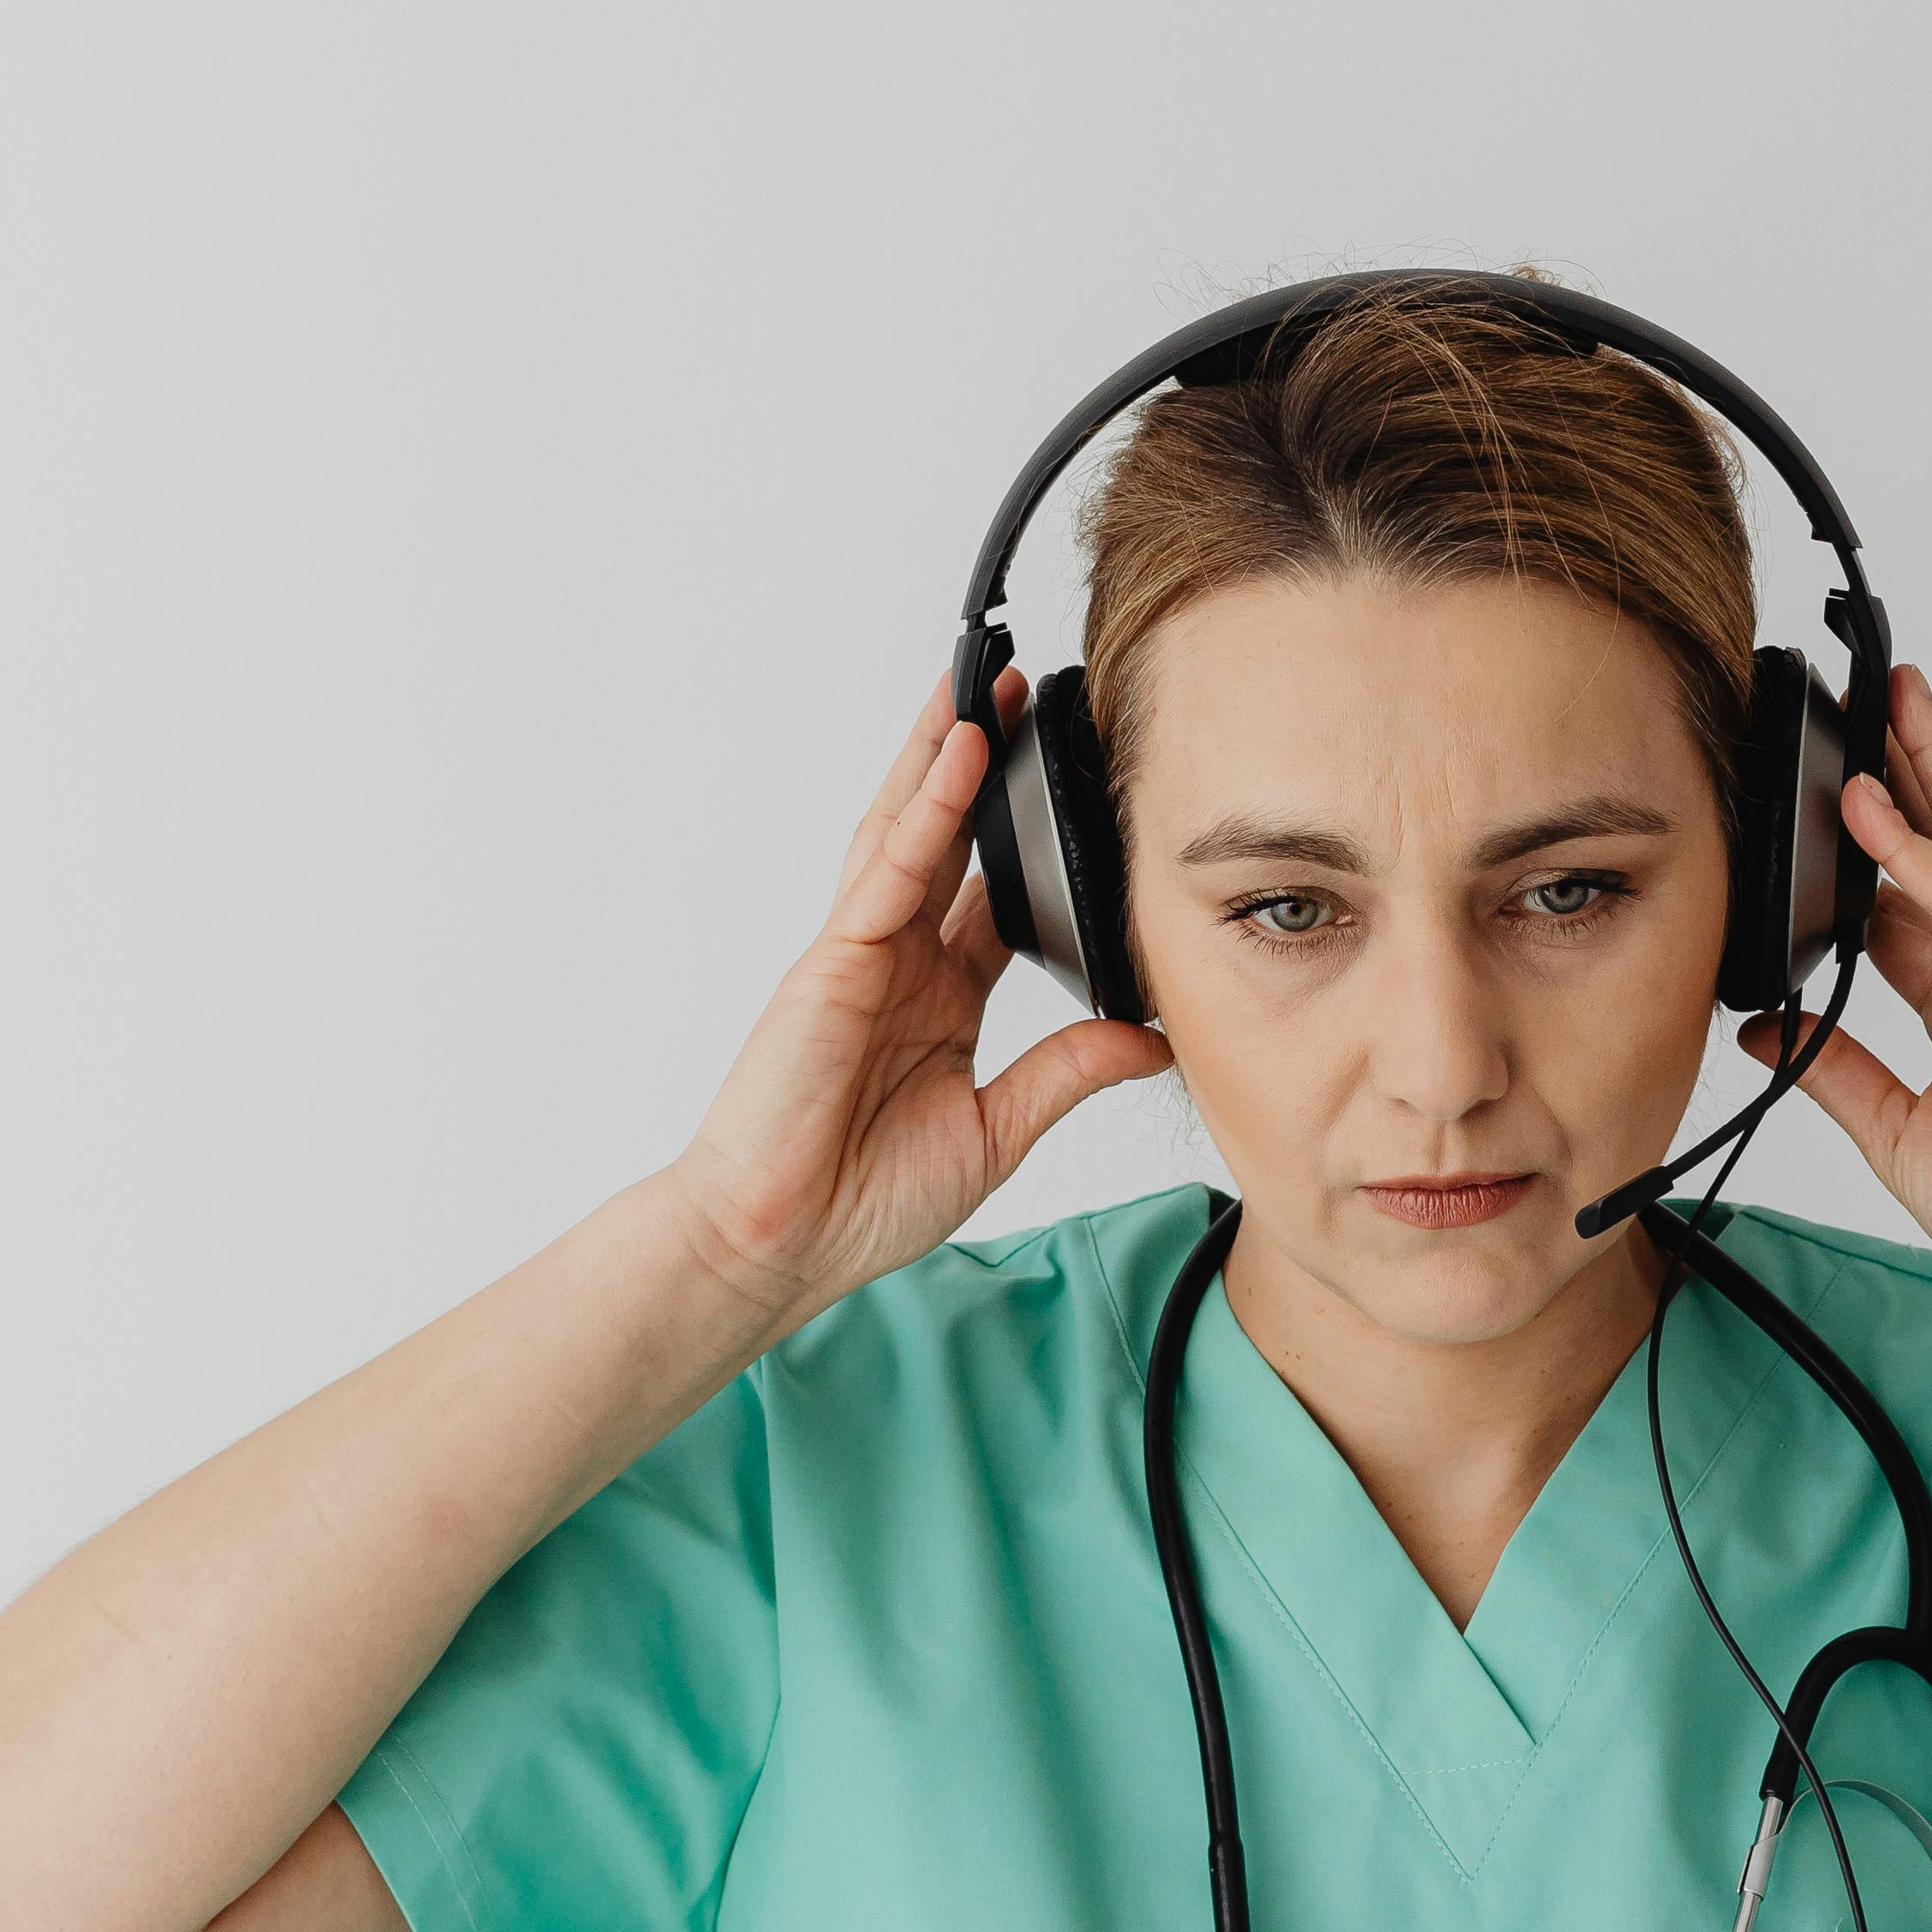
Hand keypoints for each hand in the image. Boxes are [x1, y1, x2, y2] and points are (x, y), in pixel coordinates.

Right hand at [666, 683, 1171, 1338]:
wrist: (780, 1245)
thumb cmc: (861, 1200)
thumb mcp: (997, 1131)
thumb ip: (1066, 1072)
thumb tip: (1151, 1035)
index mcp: (938, 999)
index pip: (995, 899)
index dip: (1035, 844)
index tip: (1084, 794)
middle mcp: (899, 963)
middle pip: (948, 841)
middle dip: (984, 768)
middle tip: (1030, 696)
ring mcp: (861, 954)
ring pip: (910, 830)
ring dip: (947, 755)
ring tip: (988, 686)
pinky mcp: (832, 961)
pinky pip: (889, 870)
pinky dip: (926, 809)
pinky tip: (957, 754)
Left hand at [1770, 668, 1931, 1341]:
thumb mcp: (1893, 1130)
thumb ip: (1831, 1067)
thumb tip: (1766, 1023)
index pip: (1909, 901)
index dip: (1866, 846)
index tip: (1821, 797)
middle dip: (1912, 769)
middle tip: (1866, 700)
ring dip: (1931, 771)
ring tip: (1889, 703)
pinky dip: (1924, 858)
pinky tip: (1879, 812)